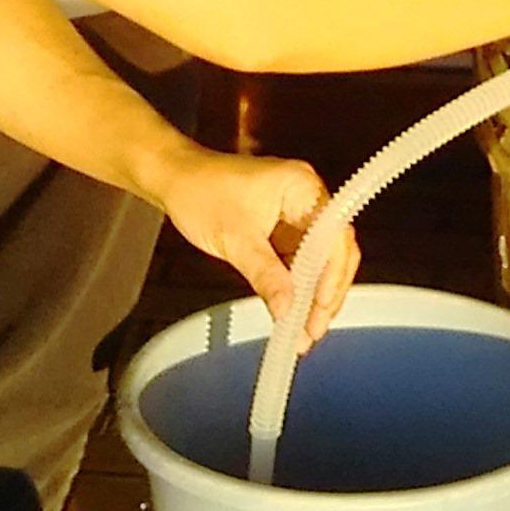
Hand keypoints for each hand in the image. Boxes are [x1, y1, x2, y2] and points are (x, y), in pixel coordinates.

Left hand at [160, 147, 358, 348]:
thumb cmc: (200, 193)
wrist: (175, 179)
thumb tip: (287, 308)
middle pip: (334, 251)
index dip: (332, 273)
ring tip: (304, 331)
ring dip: (314, 295)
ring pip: (321, 261)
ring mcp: (297, 214)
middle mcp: (307, 198)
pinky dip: (299, 288)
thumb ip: (264, 274)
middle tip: (313, 329)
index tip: (320, 305)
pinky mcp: (284, 229)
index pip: (334, 235)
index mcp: (302, 187)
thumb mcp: (234, 238)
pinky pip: (301, 262)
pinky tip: (294, 313)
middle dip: (326, 292)